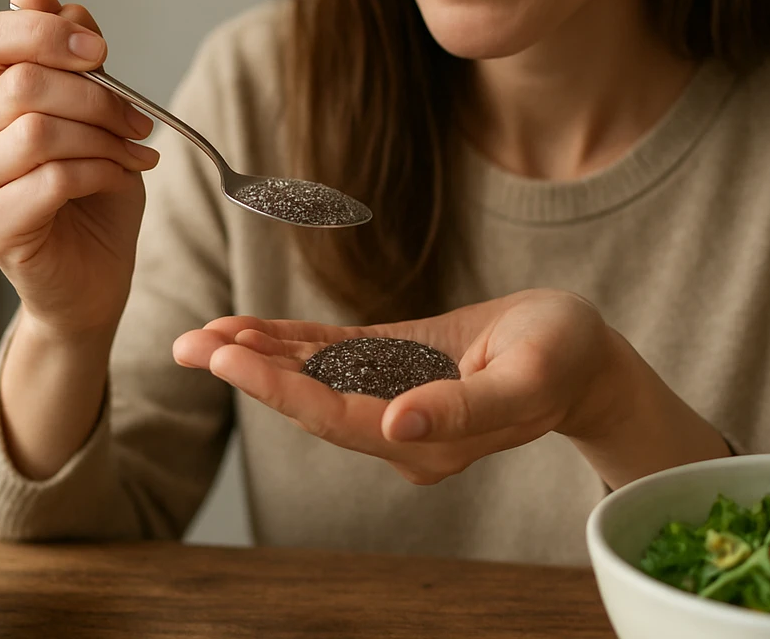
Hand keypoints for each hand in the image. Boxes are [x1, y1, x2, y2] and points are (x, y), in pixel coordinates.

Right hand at [0, 0, 157, 341]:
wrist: (94, 274)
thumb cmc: (93, 190)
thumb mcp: (96, 110)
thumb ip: (72, 55)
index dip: (45, 32)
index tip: (100, 51)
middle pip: (22, 84)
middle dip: (97, 96)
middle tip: (139, 121)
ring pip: (37, 132)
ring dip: (103, 139)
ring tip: (135, 154)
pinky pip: (52, 180)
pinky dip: (101, 173)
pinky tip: (120, 180)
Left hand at [172, 290, 638, 484]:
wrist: (582, 353)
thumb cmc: (565, 358)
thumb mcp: (528, 377)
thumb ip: (465, 409)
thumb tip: (396, 428)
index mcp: (430, 441)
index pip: (337, 419)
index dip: (279, 390)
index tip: (227, 358)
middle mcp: (401, 429)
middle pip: (310, 405)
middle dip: (248, 373)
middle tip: (186, 344)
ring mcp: (394, 399)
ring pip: (313, 382)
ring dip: (258, 357)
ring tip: (200, 335)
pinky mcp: (395, 366)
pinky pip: (332, 359)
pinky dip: (290, 343)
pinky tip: (249, 329)